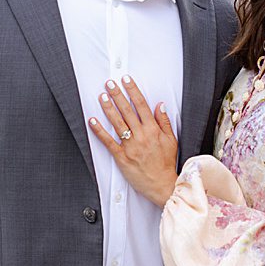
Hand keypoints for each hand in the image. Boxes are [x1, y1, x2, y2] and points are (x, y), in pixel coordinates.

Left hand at [88, 75, 177, 206]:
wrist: (161, 184)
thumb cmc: (166, 163)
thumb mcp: (171, 140)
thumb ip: (164, 122)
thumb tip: (160, 105)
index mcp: (153, 130)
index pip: (142, 105)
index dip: (133, 91)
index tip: (126, 80)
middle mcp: (141, 135)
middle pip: (127, 110)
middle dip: (117, 94)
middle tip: (110, 83)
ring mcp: (130, 145)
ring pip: (117, 122)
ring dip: (108, 108)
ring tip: (102, 96)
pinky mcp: (121, 156)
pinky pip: (108, 141)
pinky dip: (99, 131)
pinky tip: (92, 121)